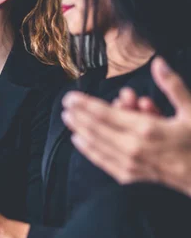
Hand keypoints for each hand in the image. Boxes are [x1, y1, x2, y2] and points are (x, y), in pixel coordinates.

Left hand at [62, 57, 190, 196]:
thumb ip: (172, 86)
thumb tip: (158, 62)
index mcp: (146, 129)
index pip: (105, 114)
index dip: (85, 104)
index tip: (70, 97)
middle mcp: (133, 147)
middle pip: (95, 129)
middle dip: (78, 116)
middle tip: (65, 105)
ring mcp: (129, 163)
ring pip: (96, 144)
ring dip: (79, 130)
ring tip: (67, 119)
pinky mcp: (129, 175)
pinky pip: (102, 161)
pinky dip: (88, 150)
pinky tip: (79, 140)